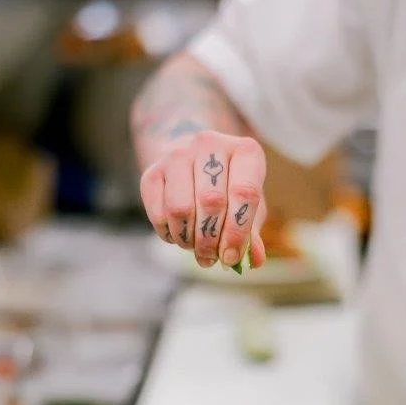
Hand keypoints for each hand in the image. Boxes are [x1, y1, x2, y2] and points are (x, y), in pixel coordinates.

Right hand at [140, 131, 266, 268]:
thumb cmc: (231, 188)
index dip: (237, 232)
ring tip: (196, 248)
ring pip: (180, 208)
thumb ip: (252, 233)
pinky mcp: (152, 171)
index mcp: (245, 151)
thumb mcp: (250, 207)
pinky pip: (158, 213)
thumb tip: (254, 259)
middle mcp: (210, 144)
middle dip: (211, 239)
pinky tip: (181, 236)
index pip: (244, 193)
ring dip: (188, 239)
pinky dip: (170, 234)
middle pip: (210, 202)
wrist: (196, 162)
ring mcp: (177, 155)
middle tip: (211, 258)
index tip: (231, 257)